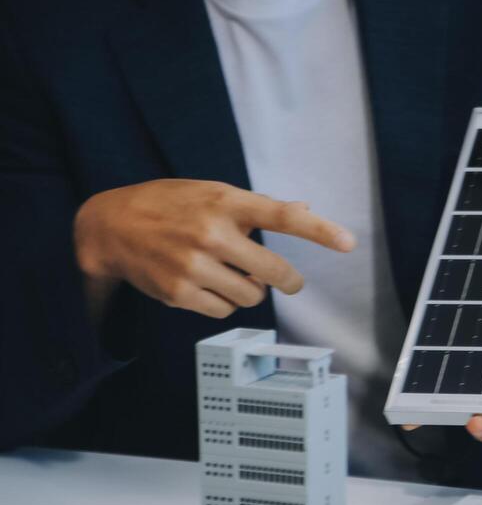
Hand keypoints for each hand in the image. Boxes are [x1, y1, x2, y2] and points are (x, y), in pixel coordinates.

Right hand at [74, 179, 355, 318]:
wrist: (110, 226)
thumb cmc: (171, 205)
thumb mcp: (212, 194)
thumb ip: (257, 206)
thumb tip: (304, 210)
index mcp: (225, 203)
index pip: (282, 216)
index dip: (319, 230)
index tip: (349, 243)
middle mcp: (211, 234)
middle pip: (275, 272)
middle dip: (288, 281)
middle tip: (290, 281)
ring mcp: (194, 266)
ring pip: (252, 296)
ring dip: (249, 290)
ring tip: (229, 274)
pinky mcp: (180, 293)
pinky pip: (225, 310)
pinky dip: (223, 302)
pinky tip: (205, 284)